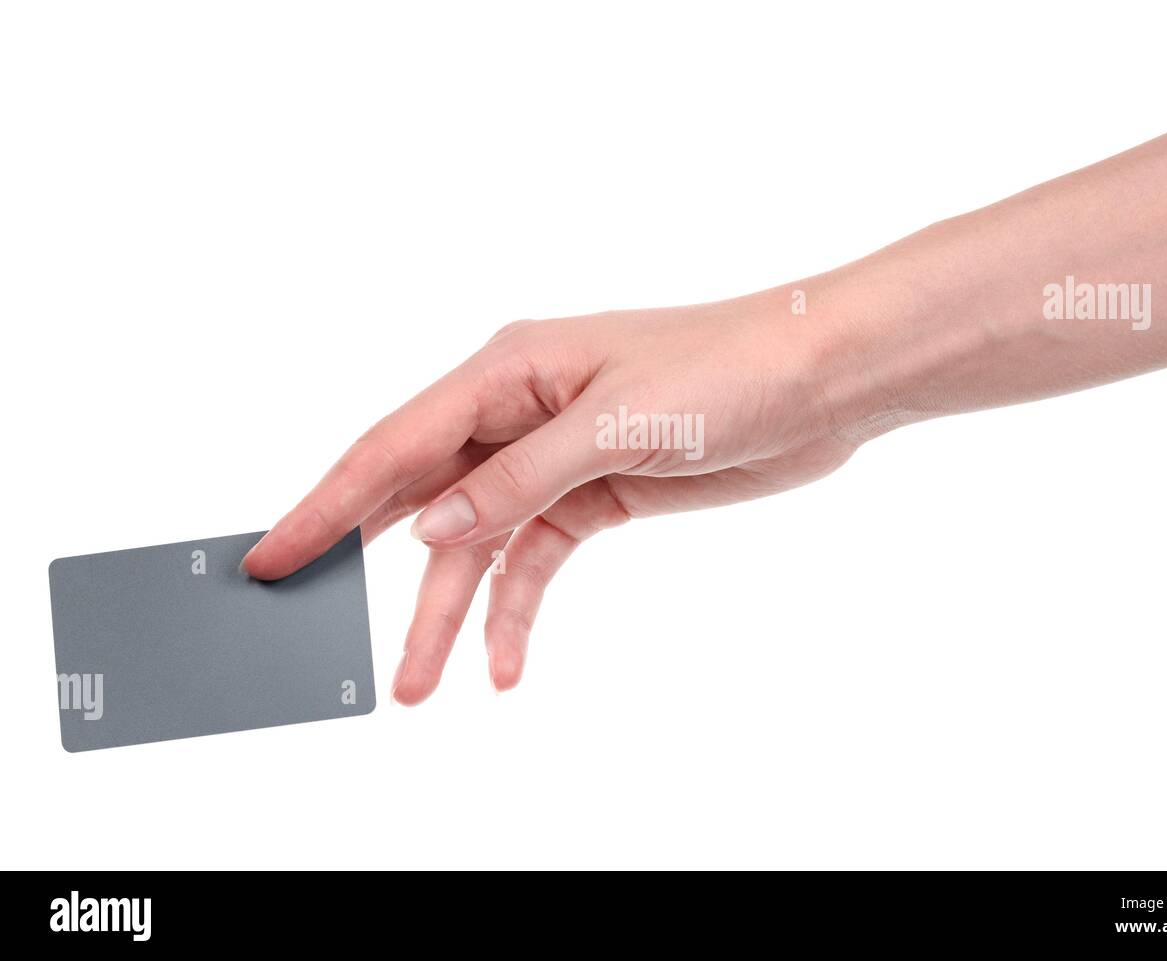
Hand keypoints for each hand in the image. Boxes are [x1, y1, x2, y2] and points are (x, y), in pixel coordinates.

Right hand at [241, 292, 874, 701]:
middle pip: (421, 497)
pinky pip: (533, 559)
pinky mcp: (594, 493)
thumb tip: (430, 528)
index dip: (328, 503)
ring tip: (417, 686)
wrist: (819, 381)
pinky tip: (505, 662)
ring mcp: (553, 456)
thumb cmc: (727, 368)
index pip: (395, 444)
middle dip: (367, 566)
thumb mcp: (616, 424)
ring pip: (476, 544)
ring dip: (448, 613)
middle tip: (311, 625)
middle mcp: (517, 412)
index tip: (273, 556)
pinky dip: (516, 610)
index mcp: (507, 371)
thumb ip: (517, 479)